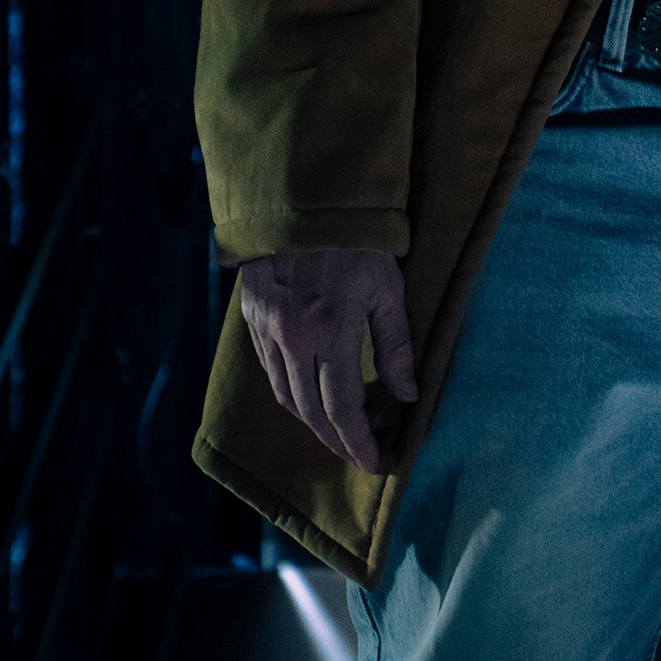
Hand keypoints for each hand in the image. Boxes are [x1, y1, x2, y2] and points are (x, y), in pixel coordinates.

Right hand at [238, 244, 416, 471]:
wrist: (305, 198)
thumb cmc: (358, 241)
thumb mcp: (388, 288)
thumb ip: (396, 345)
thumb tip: (407, 395)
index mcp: (330, 330)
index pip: (341, 407)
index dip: (357, 442)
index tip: (374, 462)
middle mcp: (293, 337)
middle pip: (311, 411)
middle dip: (336, 440)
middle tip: (357, 454)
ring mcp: (267, 328)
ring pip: (285, 396)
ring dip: (311, 422)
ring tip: (337, 432)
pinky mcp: (252, 318)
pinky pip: (269, 370)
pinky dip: (289, 392)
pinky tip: (308, 397)